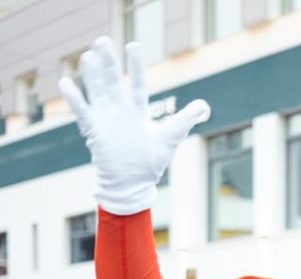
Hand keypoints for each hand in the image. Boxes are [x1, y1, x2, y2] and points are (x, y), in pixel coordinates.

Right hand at [58, 37, 210, 214]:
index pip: (137, 84)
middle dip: (108, 63)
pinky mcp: (94, 131)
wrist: (132, 184)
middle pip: (113, 82)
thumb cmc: (151, 163)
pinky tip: (66, 83)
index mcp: (138, 111)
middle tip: (102, 41)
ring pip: (97, 92)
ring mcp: (106, 119)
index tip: (133, 46)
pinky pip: (82, 112)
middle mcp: (120, 111)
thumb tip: (204, 107)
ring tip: (89, 56)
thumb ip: (184, 121)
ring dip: (92, 75)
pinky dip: (75, 99)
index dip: (135, 66)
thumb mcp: (170, 138)